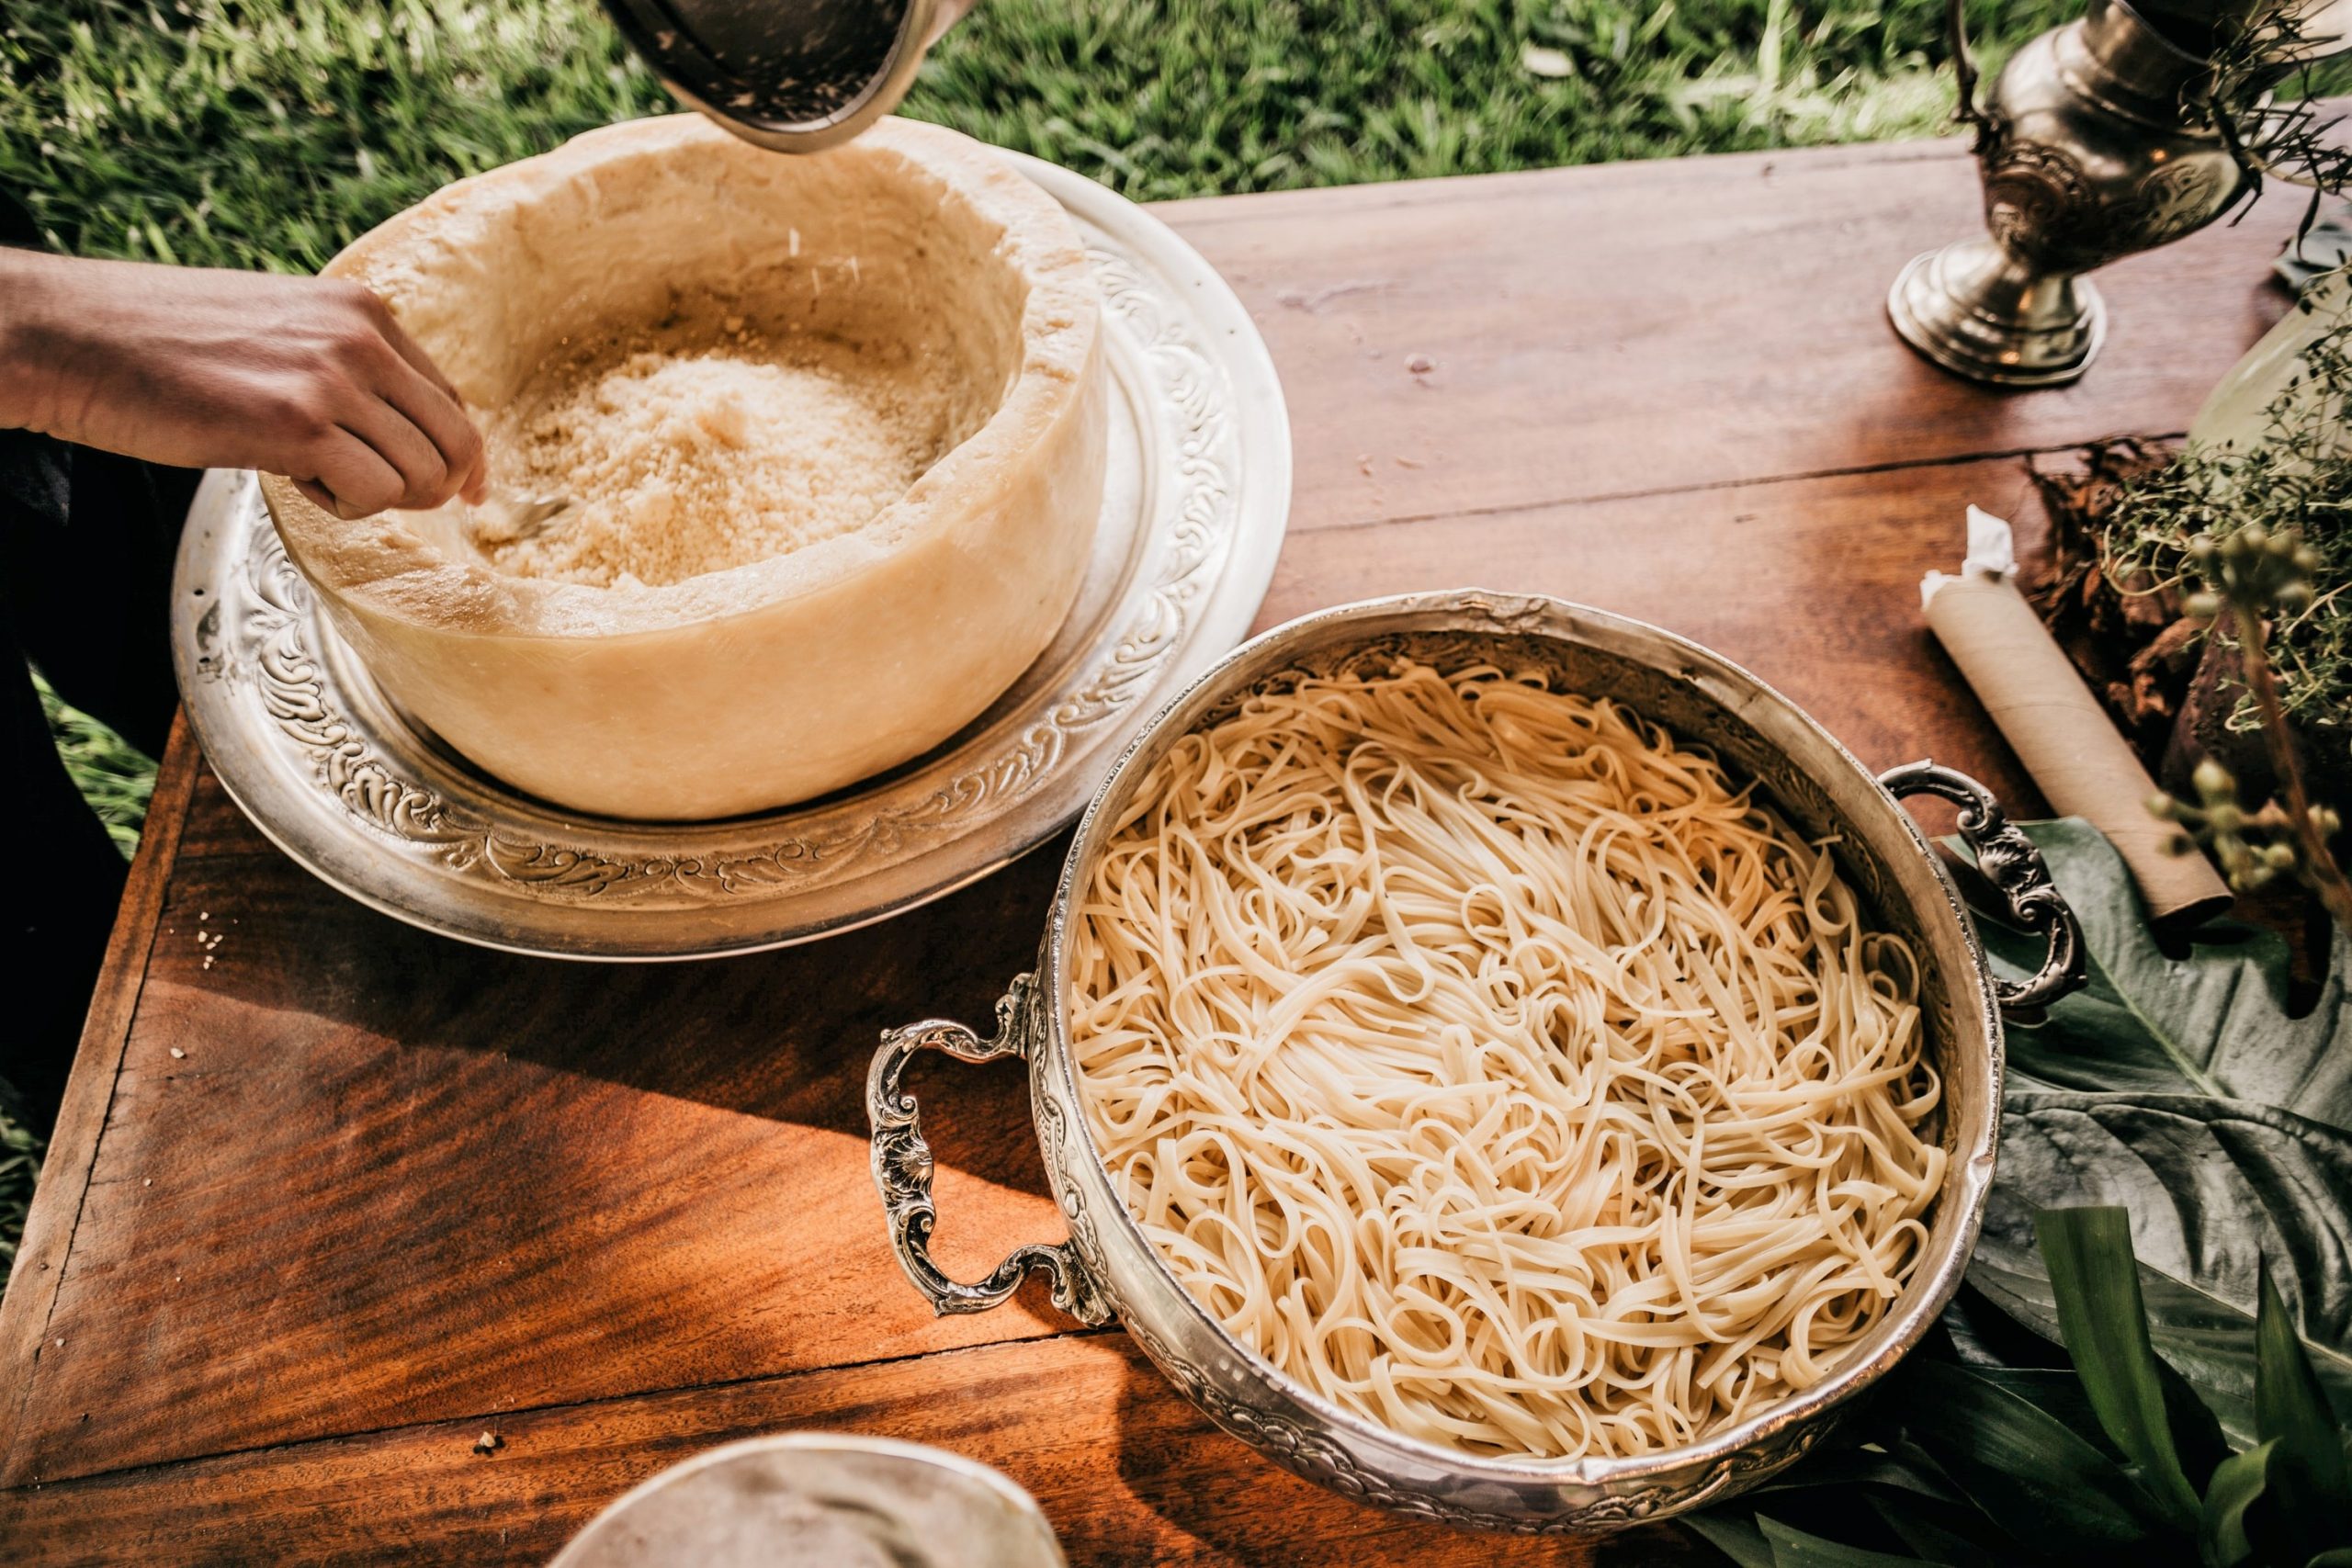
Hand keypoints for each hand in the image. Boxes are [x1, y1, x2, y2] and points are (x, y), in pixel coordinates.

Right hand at [0, 249, 485, 517]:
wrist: (75, 339)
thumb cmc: (167, 347)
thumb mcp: (281, 331)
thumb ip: (347, 367)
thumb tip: (409, 430)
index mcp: (364, 311)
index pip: (452, 400)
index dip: (460, 458)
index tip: (462, 493)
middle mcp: (361, 338)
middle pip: (456, 443)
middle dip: (432, 489)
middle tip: (374, 495)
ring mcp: (333, 378)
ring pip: (419, 475)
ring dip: (374, 497)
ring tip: (309, 474)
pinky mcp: (298, 423)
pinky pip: (374, 494)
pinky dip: (344, 507)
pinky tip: (293, 481)